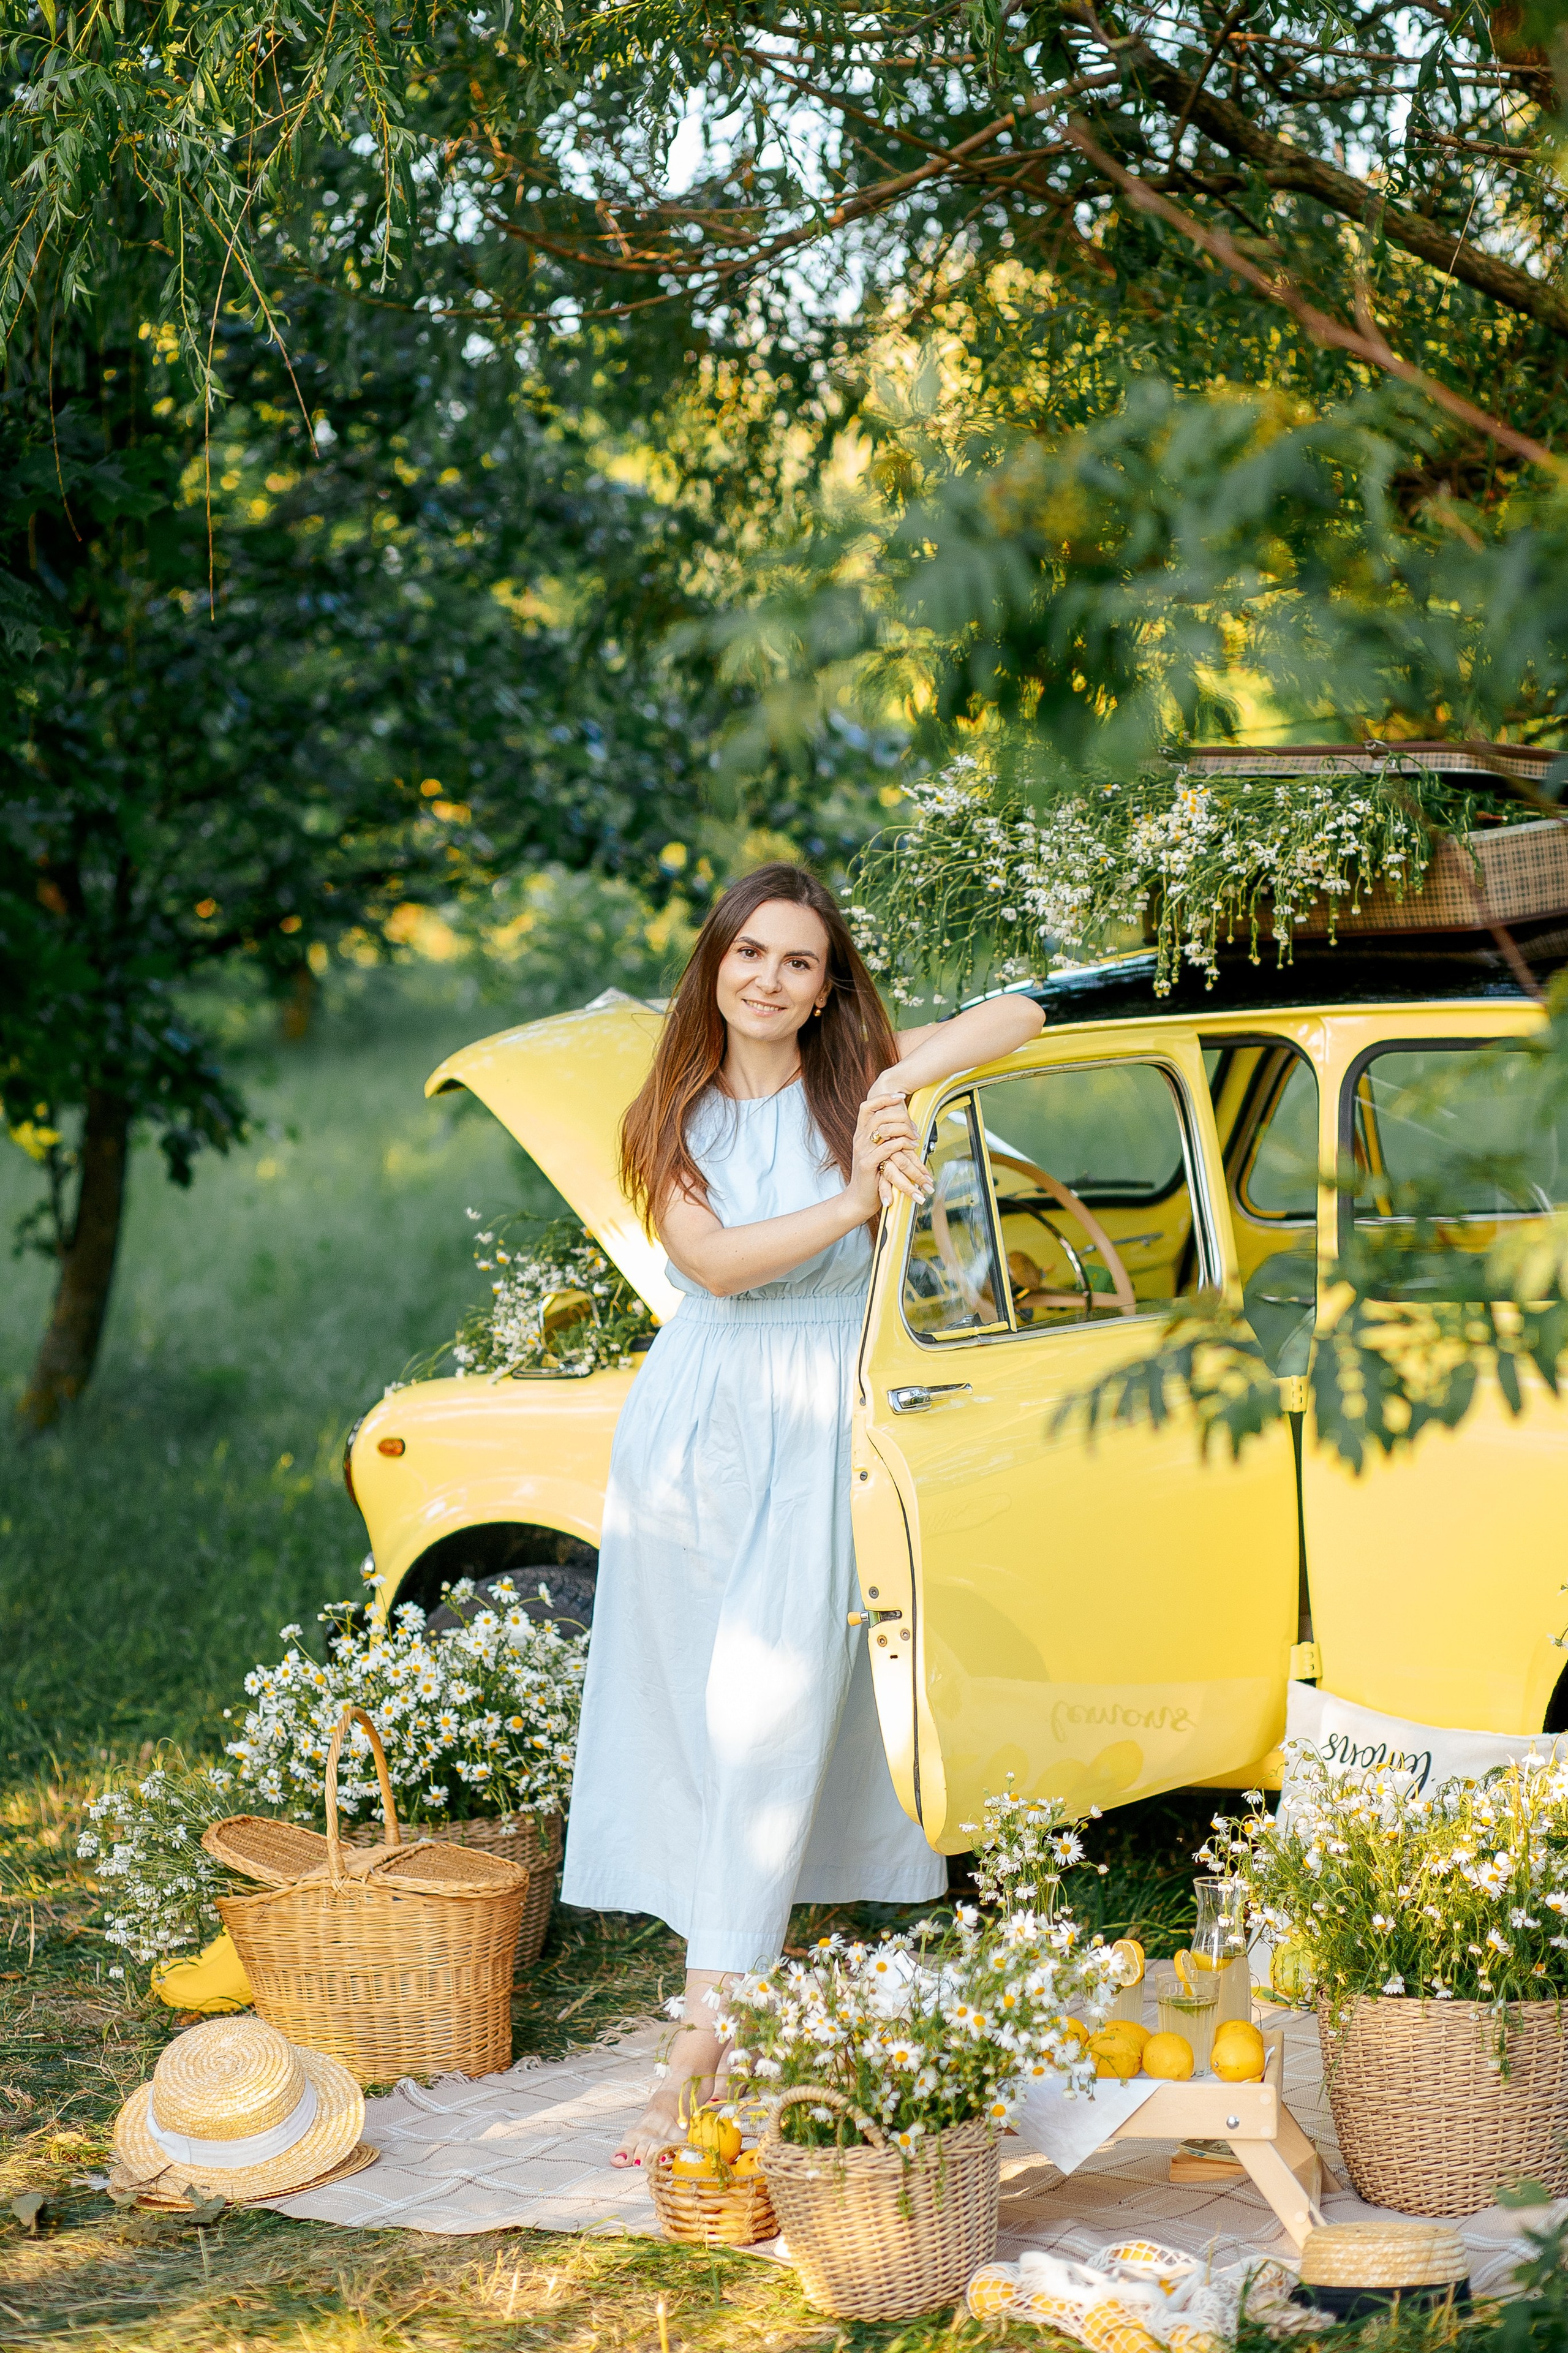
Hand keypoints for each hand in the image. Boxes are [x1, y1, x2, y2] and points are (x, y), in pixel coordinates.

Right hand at [863, 1069, 930, 1205]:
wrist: (859, 1200)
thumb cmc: (873, 1177)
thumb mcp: (879, 1153)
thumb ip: (887, 1139)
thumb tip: (906, 1126)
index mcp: (861, 1134)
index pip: (867, 1107)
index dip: (883, 1098)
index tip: (900, 1096)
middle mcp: (860, 1140)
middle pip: (878, 1114)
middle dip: (899, 1114)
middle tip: (913, 1124)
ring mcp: (862, 1151)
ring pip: (883, 1129)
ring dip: (904, 1130)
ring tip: (915, 1138)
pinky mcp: (868, 1164)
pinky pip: (886, 1148)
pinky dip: (902, 1145)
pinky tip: (912, 1147)